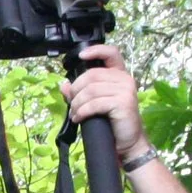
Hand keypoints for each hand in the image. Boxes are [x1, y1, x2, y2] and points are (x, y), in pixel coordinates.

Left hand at [59, 43, 148, 159]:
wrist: (127, 142)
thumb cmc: (111, 122)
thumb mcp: (94, 103)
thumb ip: (80, 92)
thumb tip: (64, 85)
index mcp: (119, 75)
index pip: (111, 53)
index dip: (96, 50)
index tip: (81, 56)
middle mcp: (125, 79)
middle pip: (91, 75)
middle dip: (75, 90)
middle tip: (72, 105)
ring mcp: (126, 90)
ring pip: (90, 90)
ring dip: (76, 104)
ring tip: (75, 114)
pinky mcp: (123, 103)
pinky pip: (94, 103)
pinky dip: (82, 111)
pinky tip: (79, 118)